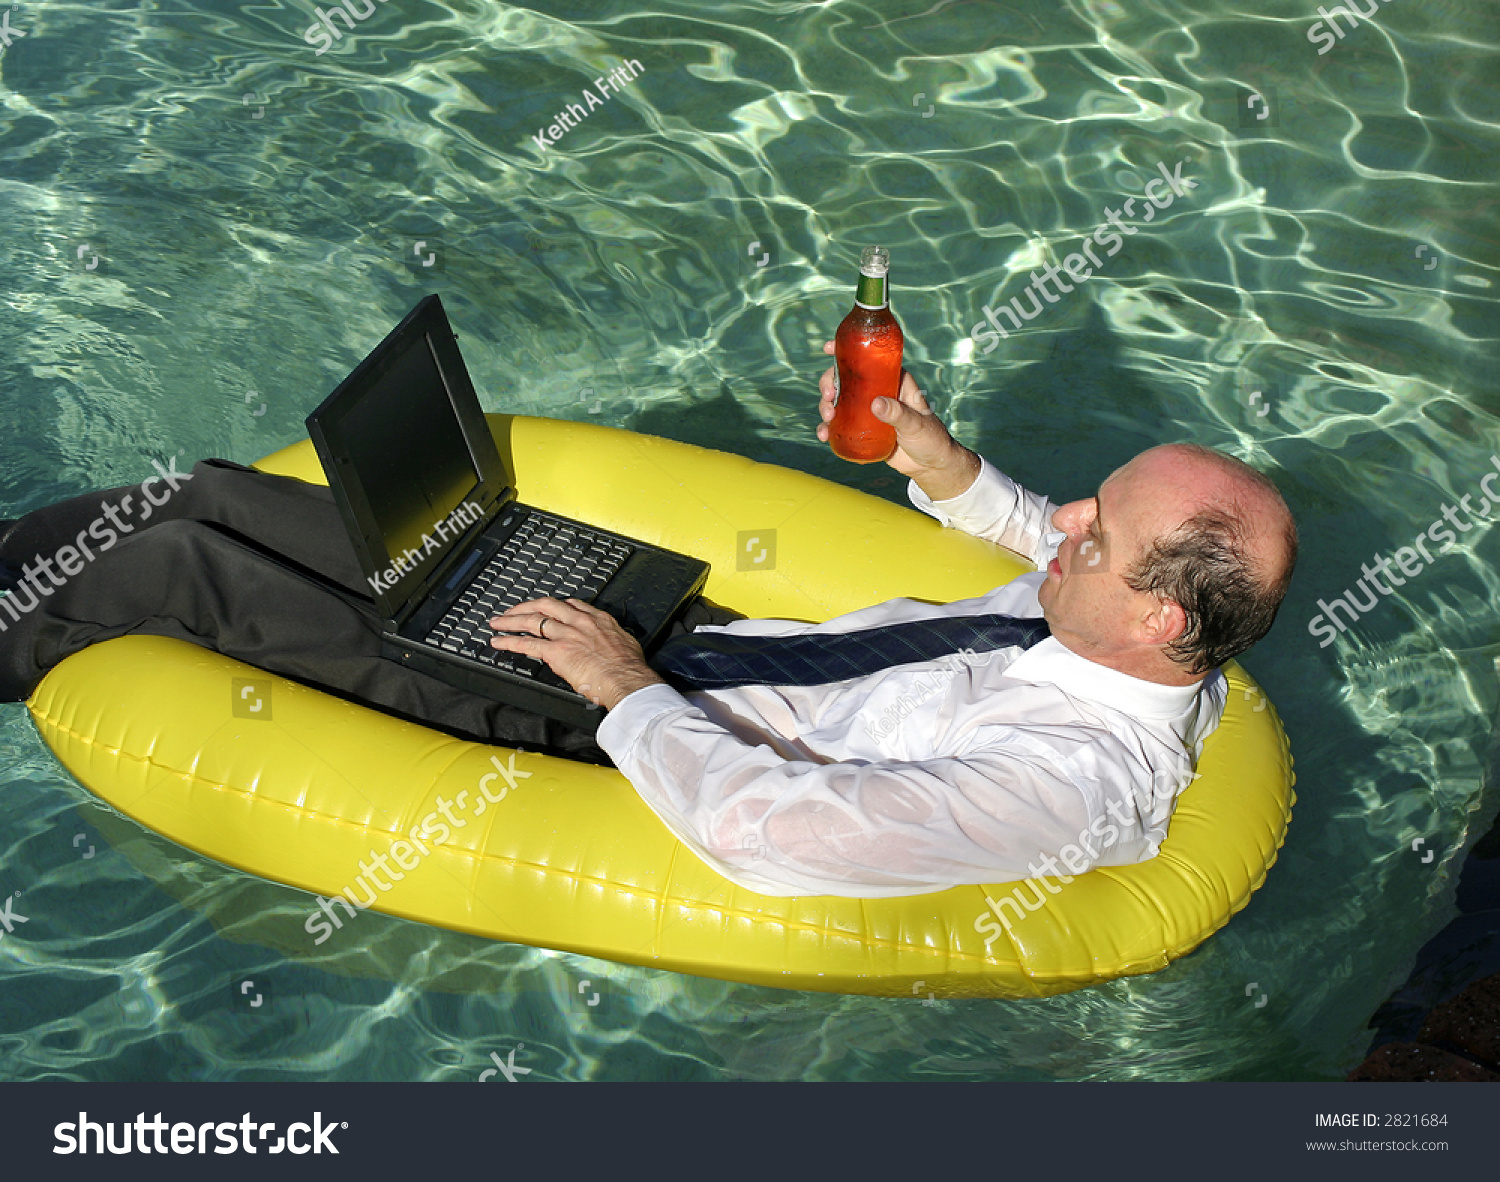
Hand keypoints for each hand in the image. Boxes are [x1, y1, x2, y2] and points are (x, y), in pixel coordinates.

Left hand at [486, 598, 663, 709]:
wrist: (627, 679)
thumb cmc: (630, 668)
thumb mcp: (626, 644)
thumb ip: (613, 640)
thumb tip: (613, 647)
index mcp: (598, 619)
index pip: (571, 604)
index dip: (554, 605)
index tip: (546, 607)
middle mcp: (579, 622)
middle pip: (546, 605)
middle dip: (526, 606)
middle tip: (513, 610)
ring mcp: (566, 635)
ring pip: (532, 621)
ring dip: (511, 621)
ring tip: (497, 623)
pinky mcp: (556, 652)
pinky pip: (527, 644)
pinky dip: (509, 642)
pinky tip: (498, 642)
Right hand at [815, 341, 979, 500]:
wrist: (929, 464)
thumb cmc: (930, 438)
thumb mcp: (916, 424)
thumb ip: (898, 413)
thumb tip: (876, 403)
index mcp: (893, 380)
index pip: (868, 360)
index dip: (846, 351)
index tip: (829, 348)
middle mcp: (877, 391)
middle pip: (845, 379)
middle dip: (829, 384)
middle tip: (829, 397)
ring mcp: (867, 410)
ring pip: (838, 401)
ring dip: (826, 406)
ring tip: (828, 420)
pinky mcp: (861, 429)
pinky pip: (840, 425)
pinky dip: (828, 428)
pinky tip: (824, 435)